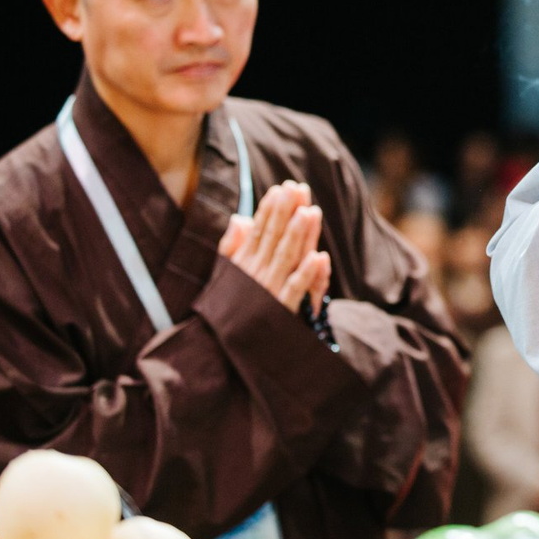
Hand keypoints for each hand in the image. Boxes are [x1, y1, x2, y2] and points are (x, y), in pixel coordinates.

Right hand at [220, 181, 332, 312]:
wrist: (219, 350)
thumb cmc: (228, 307)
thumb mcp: (226, 275)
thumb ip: (232, 246)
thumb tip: (241, 217)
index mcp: (244, 264)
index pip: (258, 231)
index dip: (270, 210)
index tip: (281, 189)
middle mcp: (255, 274)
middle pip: (274, 238)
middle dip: (286, 213)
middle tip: (297, 189)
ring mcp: (268, 291)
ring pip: (286, 258)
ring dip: (298, 236)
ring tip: (309, 212)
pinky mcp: (280, 310)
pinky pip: (294, 290)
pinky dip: (306, 274)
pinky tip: (318, 257)